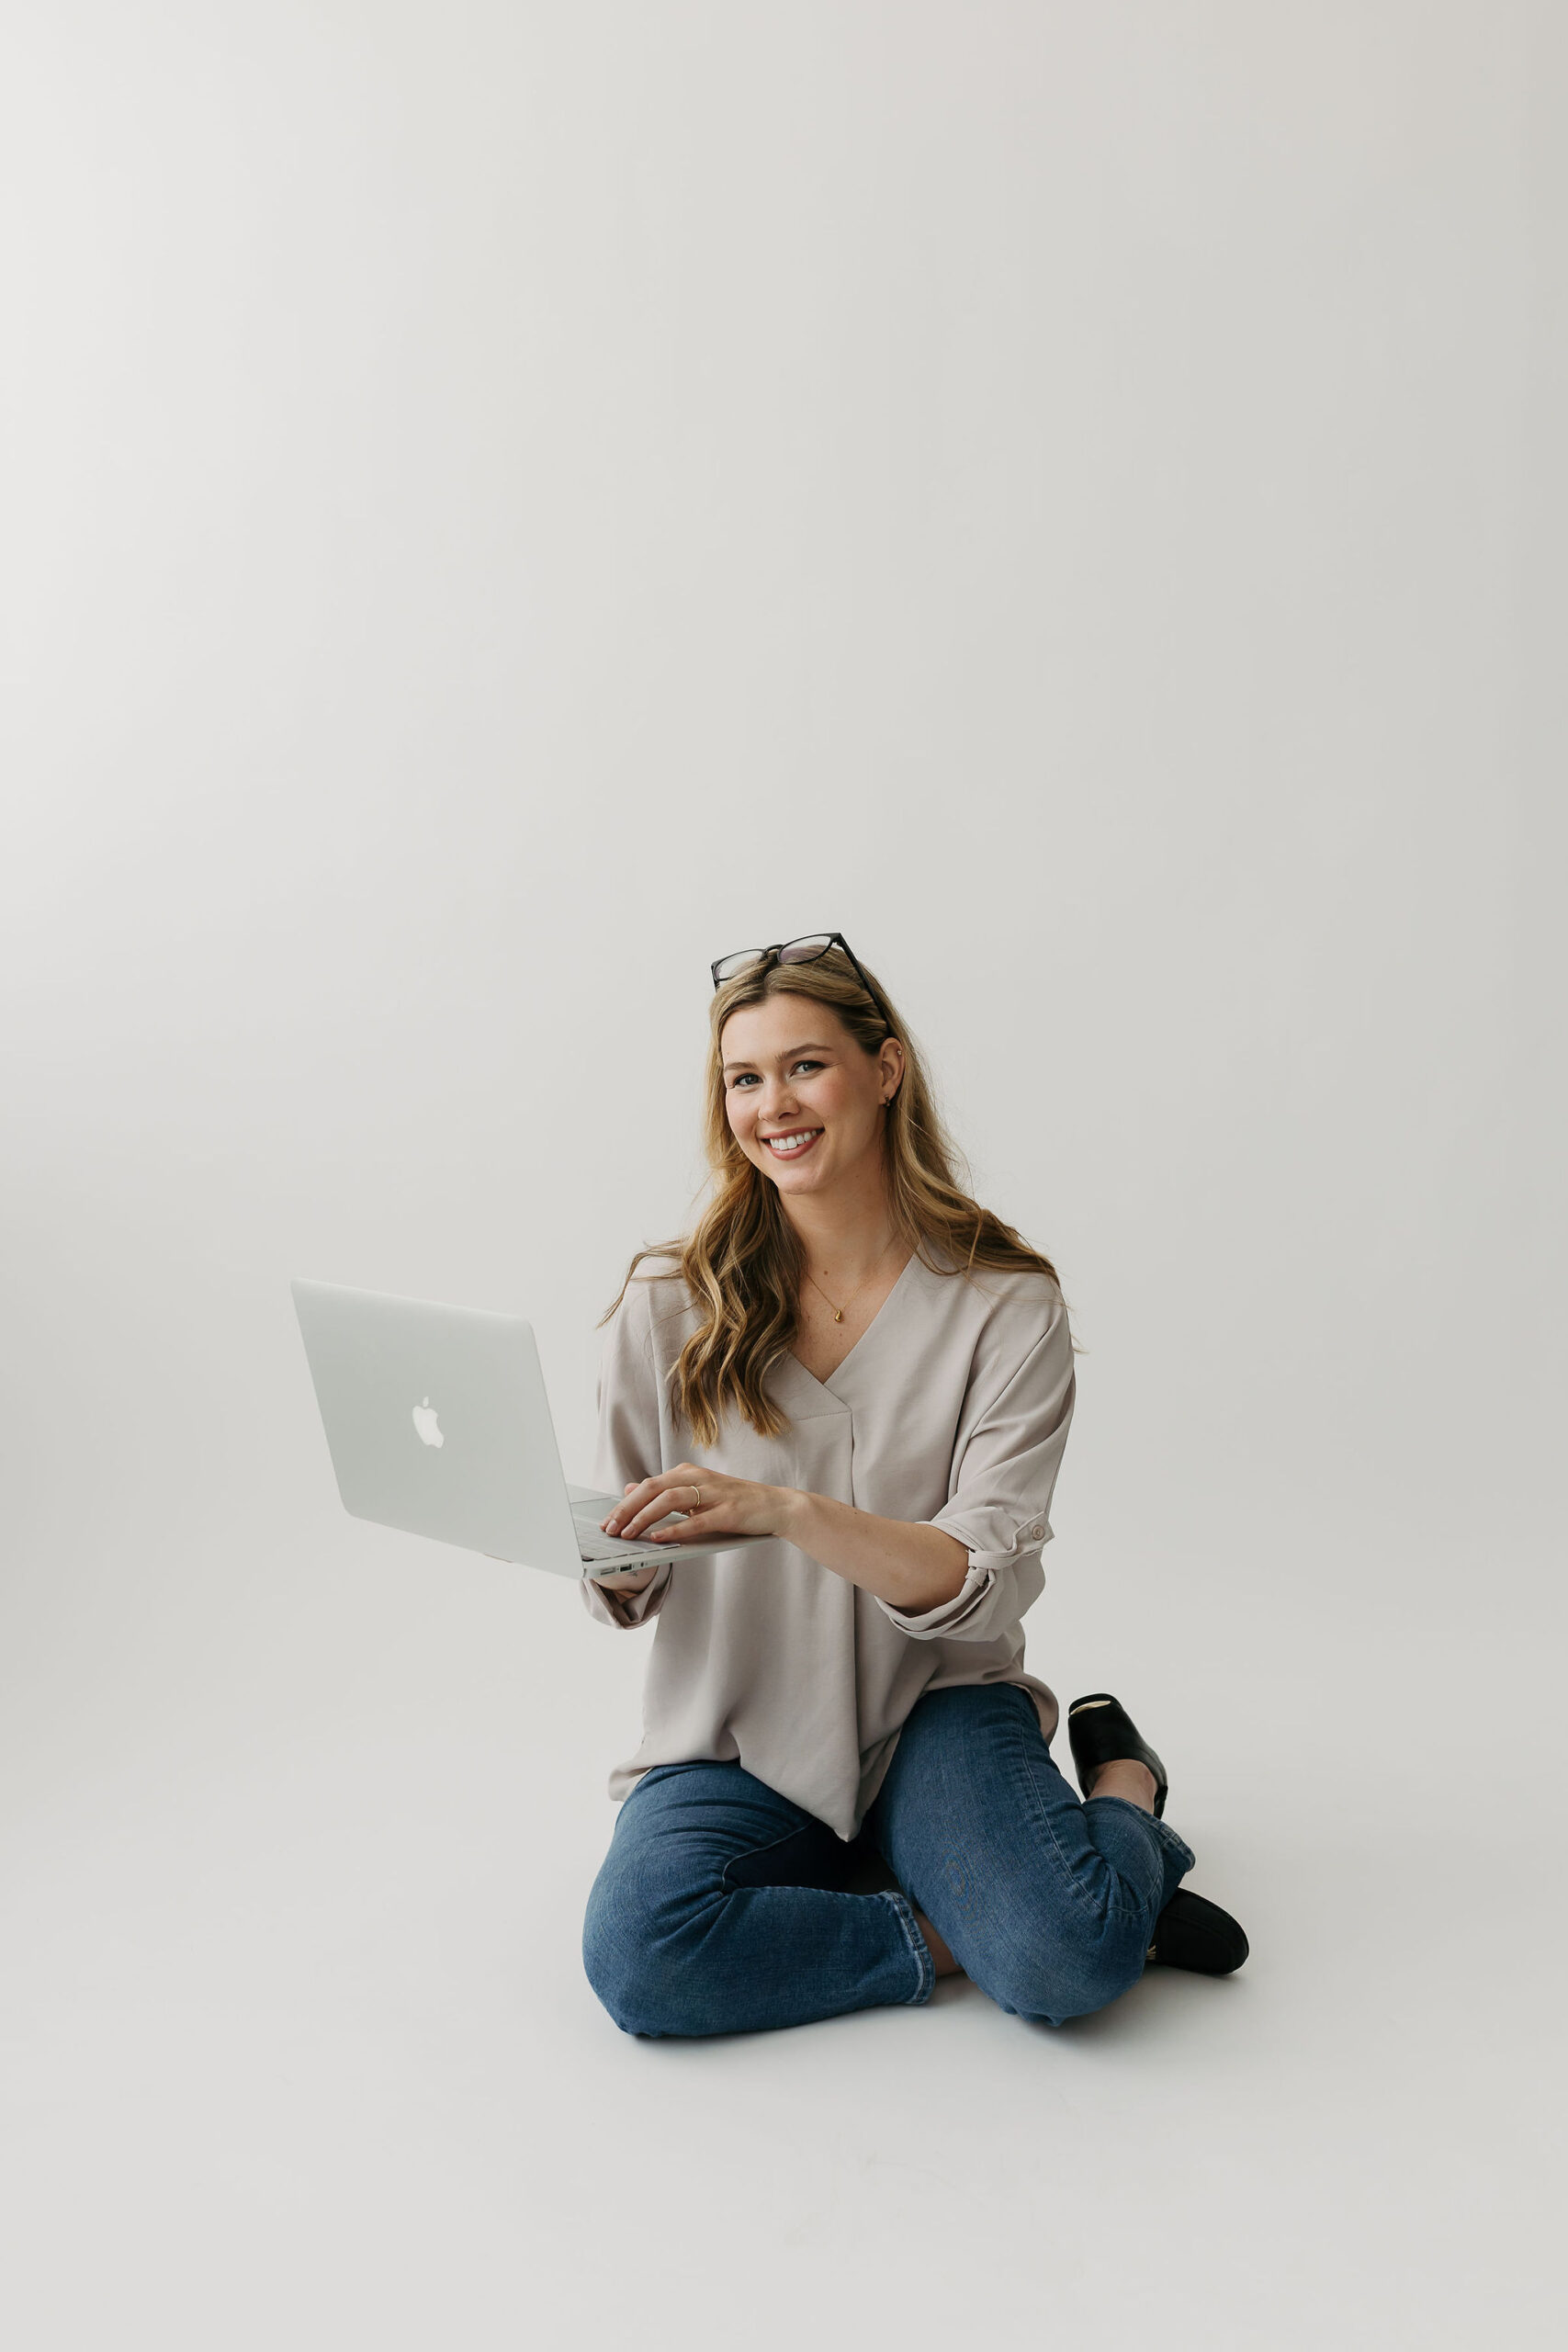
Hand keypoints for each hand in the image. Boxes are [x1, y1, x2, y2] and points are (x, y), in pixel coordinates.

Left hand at [601, 1465, 788, 1546]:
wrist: (776, 1506)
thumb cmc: (734, 1502)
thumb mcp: (696, 1493)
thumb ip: (664, 1492)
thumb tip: (629, 1489)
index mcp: (687, 1473)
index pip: (647, 1486)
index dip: (624, 1504)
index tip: (606, 1522)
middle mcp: (698, 1478)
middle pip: (653, 1489)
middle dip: (627, 1510)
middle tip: (609, 1529)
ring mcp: (713, 1494)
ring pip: (670, 1501)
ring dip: (644, 1518)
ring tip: (628, 1535)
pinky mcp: (727, 1511)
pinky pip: (695, 1520)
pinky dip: (674, 1529)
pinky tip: (658, 1538)